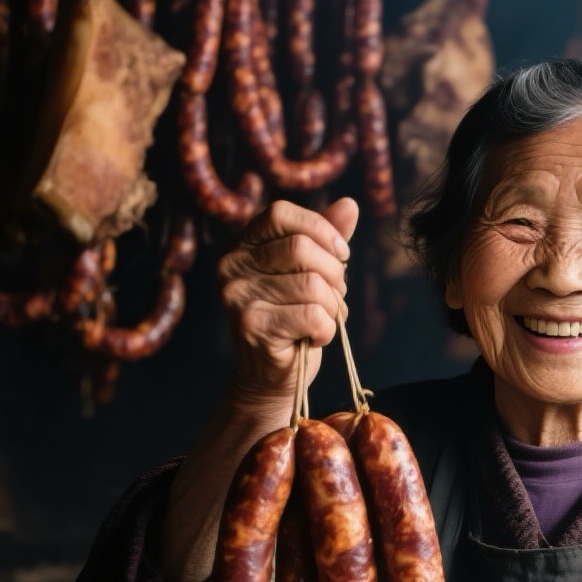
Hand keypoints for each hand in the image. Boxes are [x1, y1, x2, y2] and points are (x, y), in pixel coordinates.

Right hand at [217, 197, 358, 410]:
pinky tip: (315, 337)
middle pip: (302, 249)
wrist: (271, 377)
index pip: (281, 214)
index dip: (320, 230)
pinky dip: (327, 329)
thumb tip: (350, 204)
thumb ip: (326, 238)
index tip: (341, 255)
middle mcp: (230, 265)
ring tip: (324, 319)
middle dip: (335, 275)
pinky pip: (313, 315)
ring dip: (333, 306)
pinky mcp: (251, 326)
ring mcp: (237, 296)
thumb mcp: (311, 272)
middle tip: (334, 297)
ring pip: (313, 285)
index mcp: (241, 245)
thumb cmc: (294, 319)